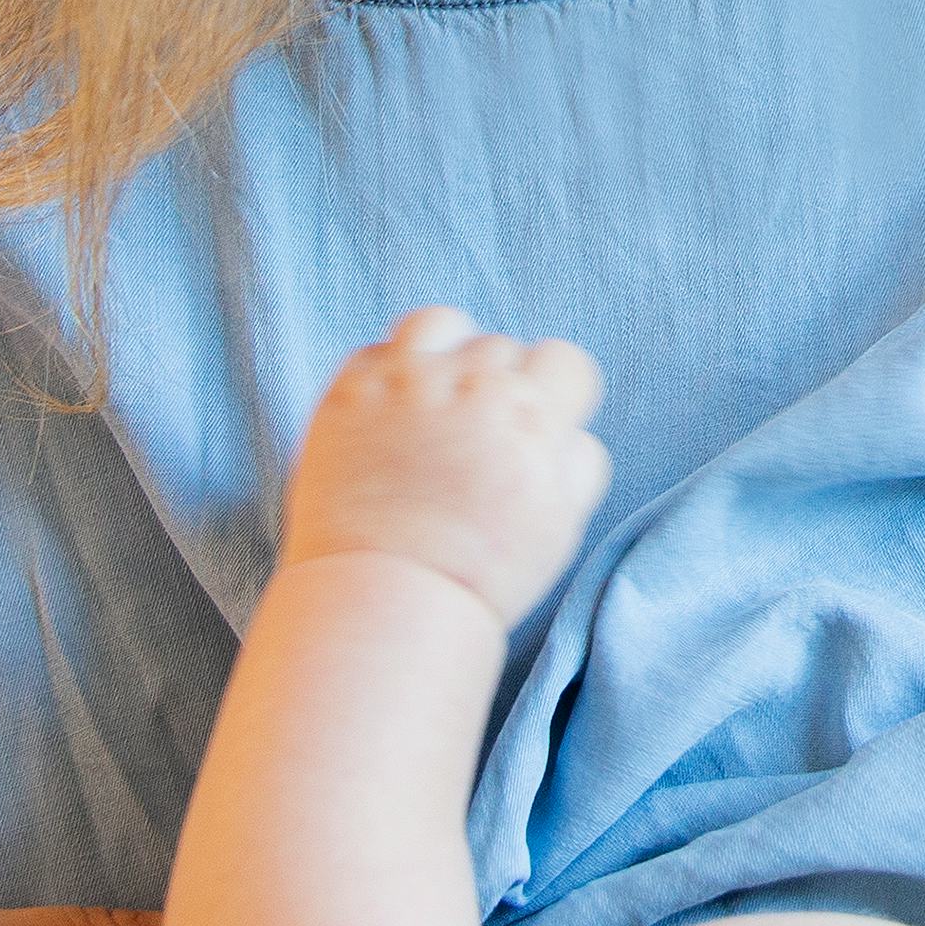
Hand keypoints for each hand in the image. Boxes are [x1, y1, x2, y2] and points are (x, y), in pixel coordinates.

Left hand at [281, 307, 610, 624]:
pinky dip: (387, 374)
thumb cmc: (482, 572)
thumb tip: (568, 429)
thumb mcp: (562, 525)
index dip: (557, 394)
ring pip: (437, 325)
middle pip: (500, 347)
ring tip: (436, 395)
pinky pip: (374, 351)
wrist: (385, 600)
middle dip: (499, 386)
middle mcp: (468, 383)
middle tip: (479, 437)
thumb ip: (578, 462)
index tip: (538, 424)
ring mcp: (401, 382)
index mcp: (530, 413)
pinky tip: (390, 414)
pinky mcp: (346, 394)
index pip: (563, 360)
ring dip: (445, 352)